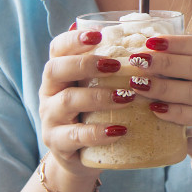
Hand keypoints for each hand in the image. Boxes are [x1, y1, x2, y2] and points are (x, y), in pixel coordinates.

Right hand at [38, 27, 131, 187]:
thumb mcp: (97, 88)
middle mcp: (49, 92)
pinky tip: (119, 129)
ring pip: (66, 101)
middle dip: (85, 64)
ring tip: (126, 97)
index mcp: (59, 73)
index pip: (57, 48)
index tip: (98, 34)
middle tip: (115, 65)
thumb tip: (142, 36)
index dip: (74, 39)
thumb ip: (109, 66)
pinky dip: (97, 132)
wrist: (79, 156)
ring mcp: (50, 118)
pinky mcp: (57, 143)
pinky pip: (74, 136)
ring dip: (98, 97)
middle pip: (55, 70)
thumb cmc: (94, 113)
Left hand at [131, 35, 191, 164]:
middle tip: (139, 61)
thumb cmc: (182, 94)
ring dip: (163, 88)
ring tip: (139, 85)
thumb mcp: (176, 75)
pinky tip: (154, 109)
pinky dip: (173, 112)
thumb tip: (133, 53)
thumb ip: (160, 63)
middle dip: (164, 63)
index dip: (174, 43)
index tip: (150, 42)